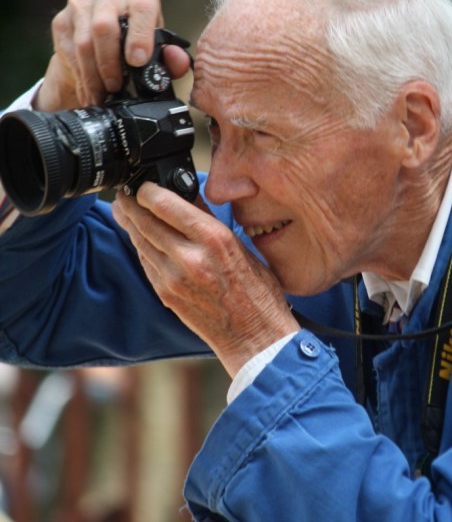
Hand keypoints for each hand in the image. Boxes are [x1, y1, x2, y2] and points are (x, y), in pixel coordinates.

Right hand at [35, 0, 191, 111]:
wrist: (102, 47)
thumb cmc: (137, 47)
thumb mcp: (159, 53)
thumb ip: (172, 59)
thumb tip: (177, 60)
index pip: (141, 6)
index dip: (139, 35)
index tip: (138, 61)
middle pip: (105, 25)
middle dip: (111, 62)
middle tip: (117, 86)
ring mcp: (82, 3)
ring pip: (84, 42)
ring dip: (94, 75)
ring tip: (103, 96)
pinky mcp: (62, 19)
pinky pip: (69, 51)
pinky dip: (81, 77)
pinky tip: (89, 93)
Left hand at [111, 183, 299, 376]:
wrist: (254, 336)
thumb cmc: (257, 292)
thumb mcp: (242, 247)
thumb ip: (210, 222)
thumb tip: (187, 196)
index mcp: (214, 240)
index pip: (165, 204)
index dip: (147, 190)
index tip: (143, 185)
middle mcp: (190, 258)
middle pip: (144, 222)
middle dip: (130, 205)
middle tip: (124, 196)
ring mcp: (173, 279)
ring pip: (140, 242)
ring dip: (131, 225)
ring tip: (126, 213)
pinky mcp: (166, 295)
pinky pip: (146, 263)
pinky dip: (142, 248)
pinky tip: (142, 240)